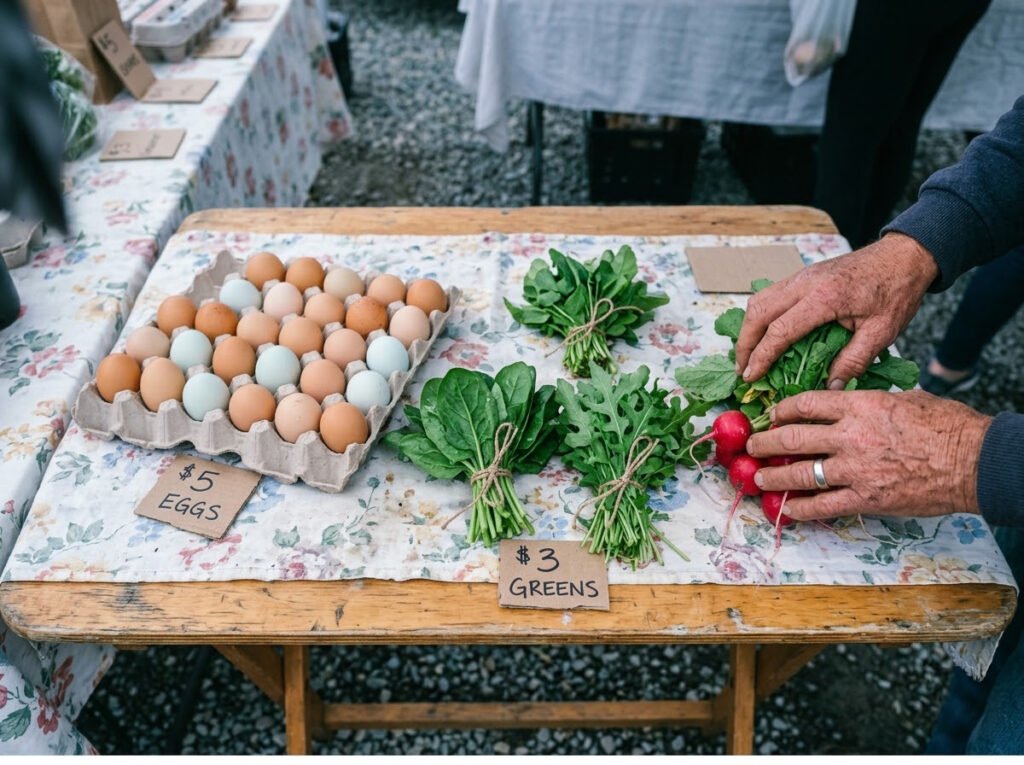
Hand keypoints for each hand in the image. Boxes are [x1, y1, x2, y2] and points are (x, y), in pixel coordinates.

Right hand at [735, 233, 938, 388]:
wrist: (903, 257)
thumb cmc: (895, 292)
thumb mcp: (882, 332)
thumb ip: (854, 361)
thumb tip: (830, 388)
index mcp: (825, 298)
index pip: (780, 330)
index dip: (762, 356)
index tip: (752, 377)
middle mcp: (805, 283)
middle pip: (758, 312)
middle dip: (744, 344)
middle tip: (743, 370)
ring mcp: (801, 276)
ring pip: (758, 300)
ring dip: (748, 329)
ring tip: (749, 354)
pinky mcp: (802, 275)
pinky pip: (769, 294)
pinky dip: (759, 316)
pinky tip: (764, 333)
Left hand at [745, 390, 991, 520]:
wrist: (973, 461)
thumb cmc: (946, 426)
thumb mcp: (904, 399)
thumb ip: (870, 404)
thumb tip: (850, 406)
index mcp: (860, 406)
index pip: (806, 404)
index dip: (782, 410)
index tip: (772, 415)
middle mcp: (850, 436)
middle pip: (792, 438)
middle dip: (765, 442)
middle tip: (752, 446)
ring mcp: (855, 469)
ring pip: (799, 473)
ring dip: (774, 477)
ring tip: (759, 478)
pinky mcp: (865, 498)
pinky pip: (822, 505)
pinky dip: (800, 508)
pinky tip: (787, 509)